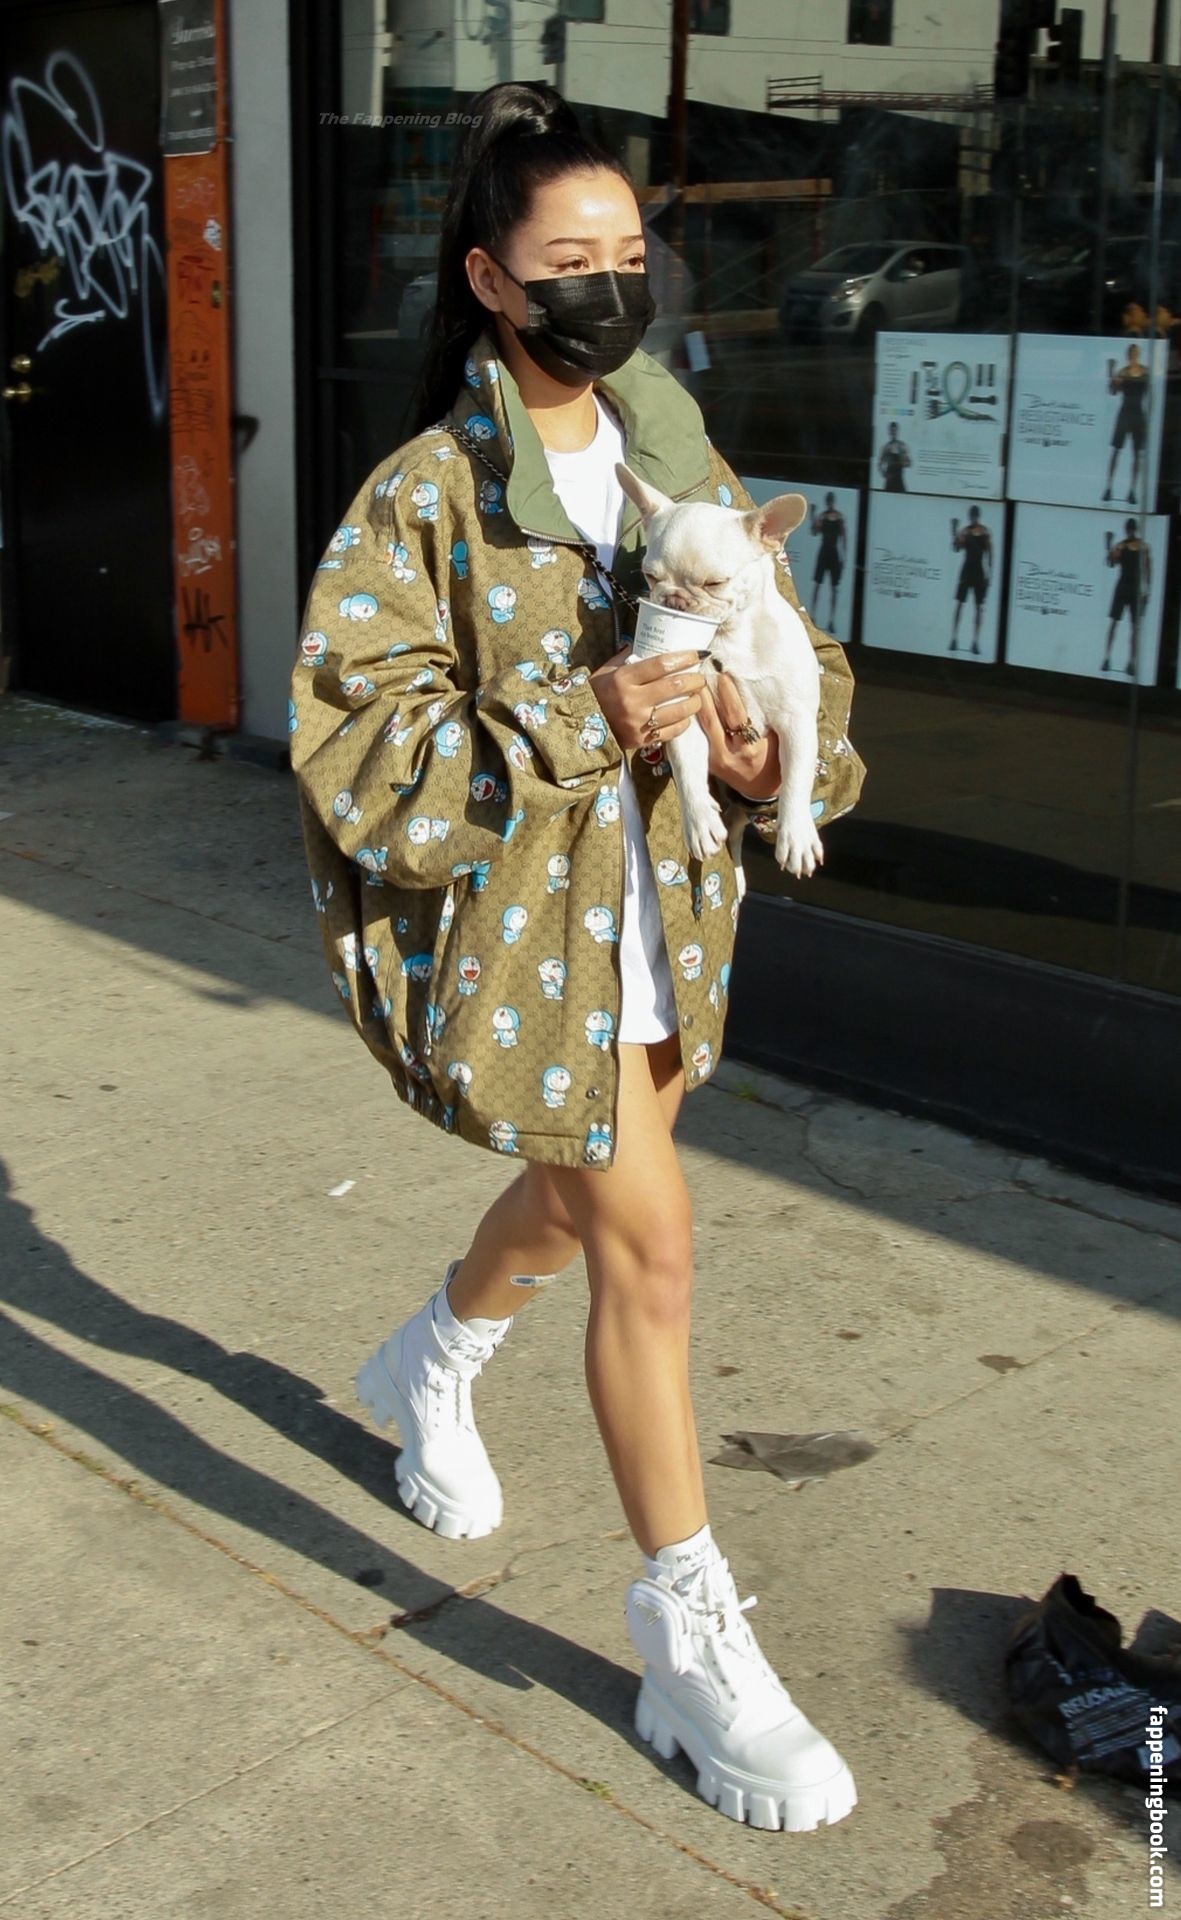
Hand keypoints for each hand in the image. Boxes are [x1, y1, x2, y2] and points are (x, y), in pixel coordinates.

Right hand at [589, 647, 705, 750]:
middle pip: (675, 686)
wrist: (579, 725)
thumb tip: (646, 641)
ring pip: (678, 710)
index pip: (662, 664)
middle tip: (700, 677)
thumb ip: (626, 657)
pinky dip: (684, 722)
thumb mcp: (606, 670)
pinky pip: (672, 731)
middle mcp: (632, 700)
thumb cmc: (595, 693)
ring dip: (694, 702)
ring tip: (697, 696)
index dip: (684, 657)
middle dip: (695, 679)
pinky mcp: (642, 740)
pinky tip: (685, 716)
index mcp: (623, 678)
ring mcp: (638, 722)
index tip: (698, 654)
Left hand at [695, 672, 781, 799]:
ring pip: (702, 726)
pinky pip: (698, 735)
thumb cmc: (772, 755)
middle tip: (699, 672)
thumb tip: (752, 684)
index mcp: (750, 749)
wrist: (760, 787)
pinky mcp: (705, 762)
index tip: (723, 675)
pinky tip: (690, 700)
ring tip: (692, 682)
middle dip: (705, 695)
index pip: (736, 716)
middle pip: (712, 720)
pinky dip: (695, 716)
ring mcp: (714, 760)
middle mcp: (729, 755)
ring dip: (696, 703)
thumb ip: (762, 715)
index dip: (728, 695)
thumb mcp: (772, 737)